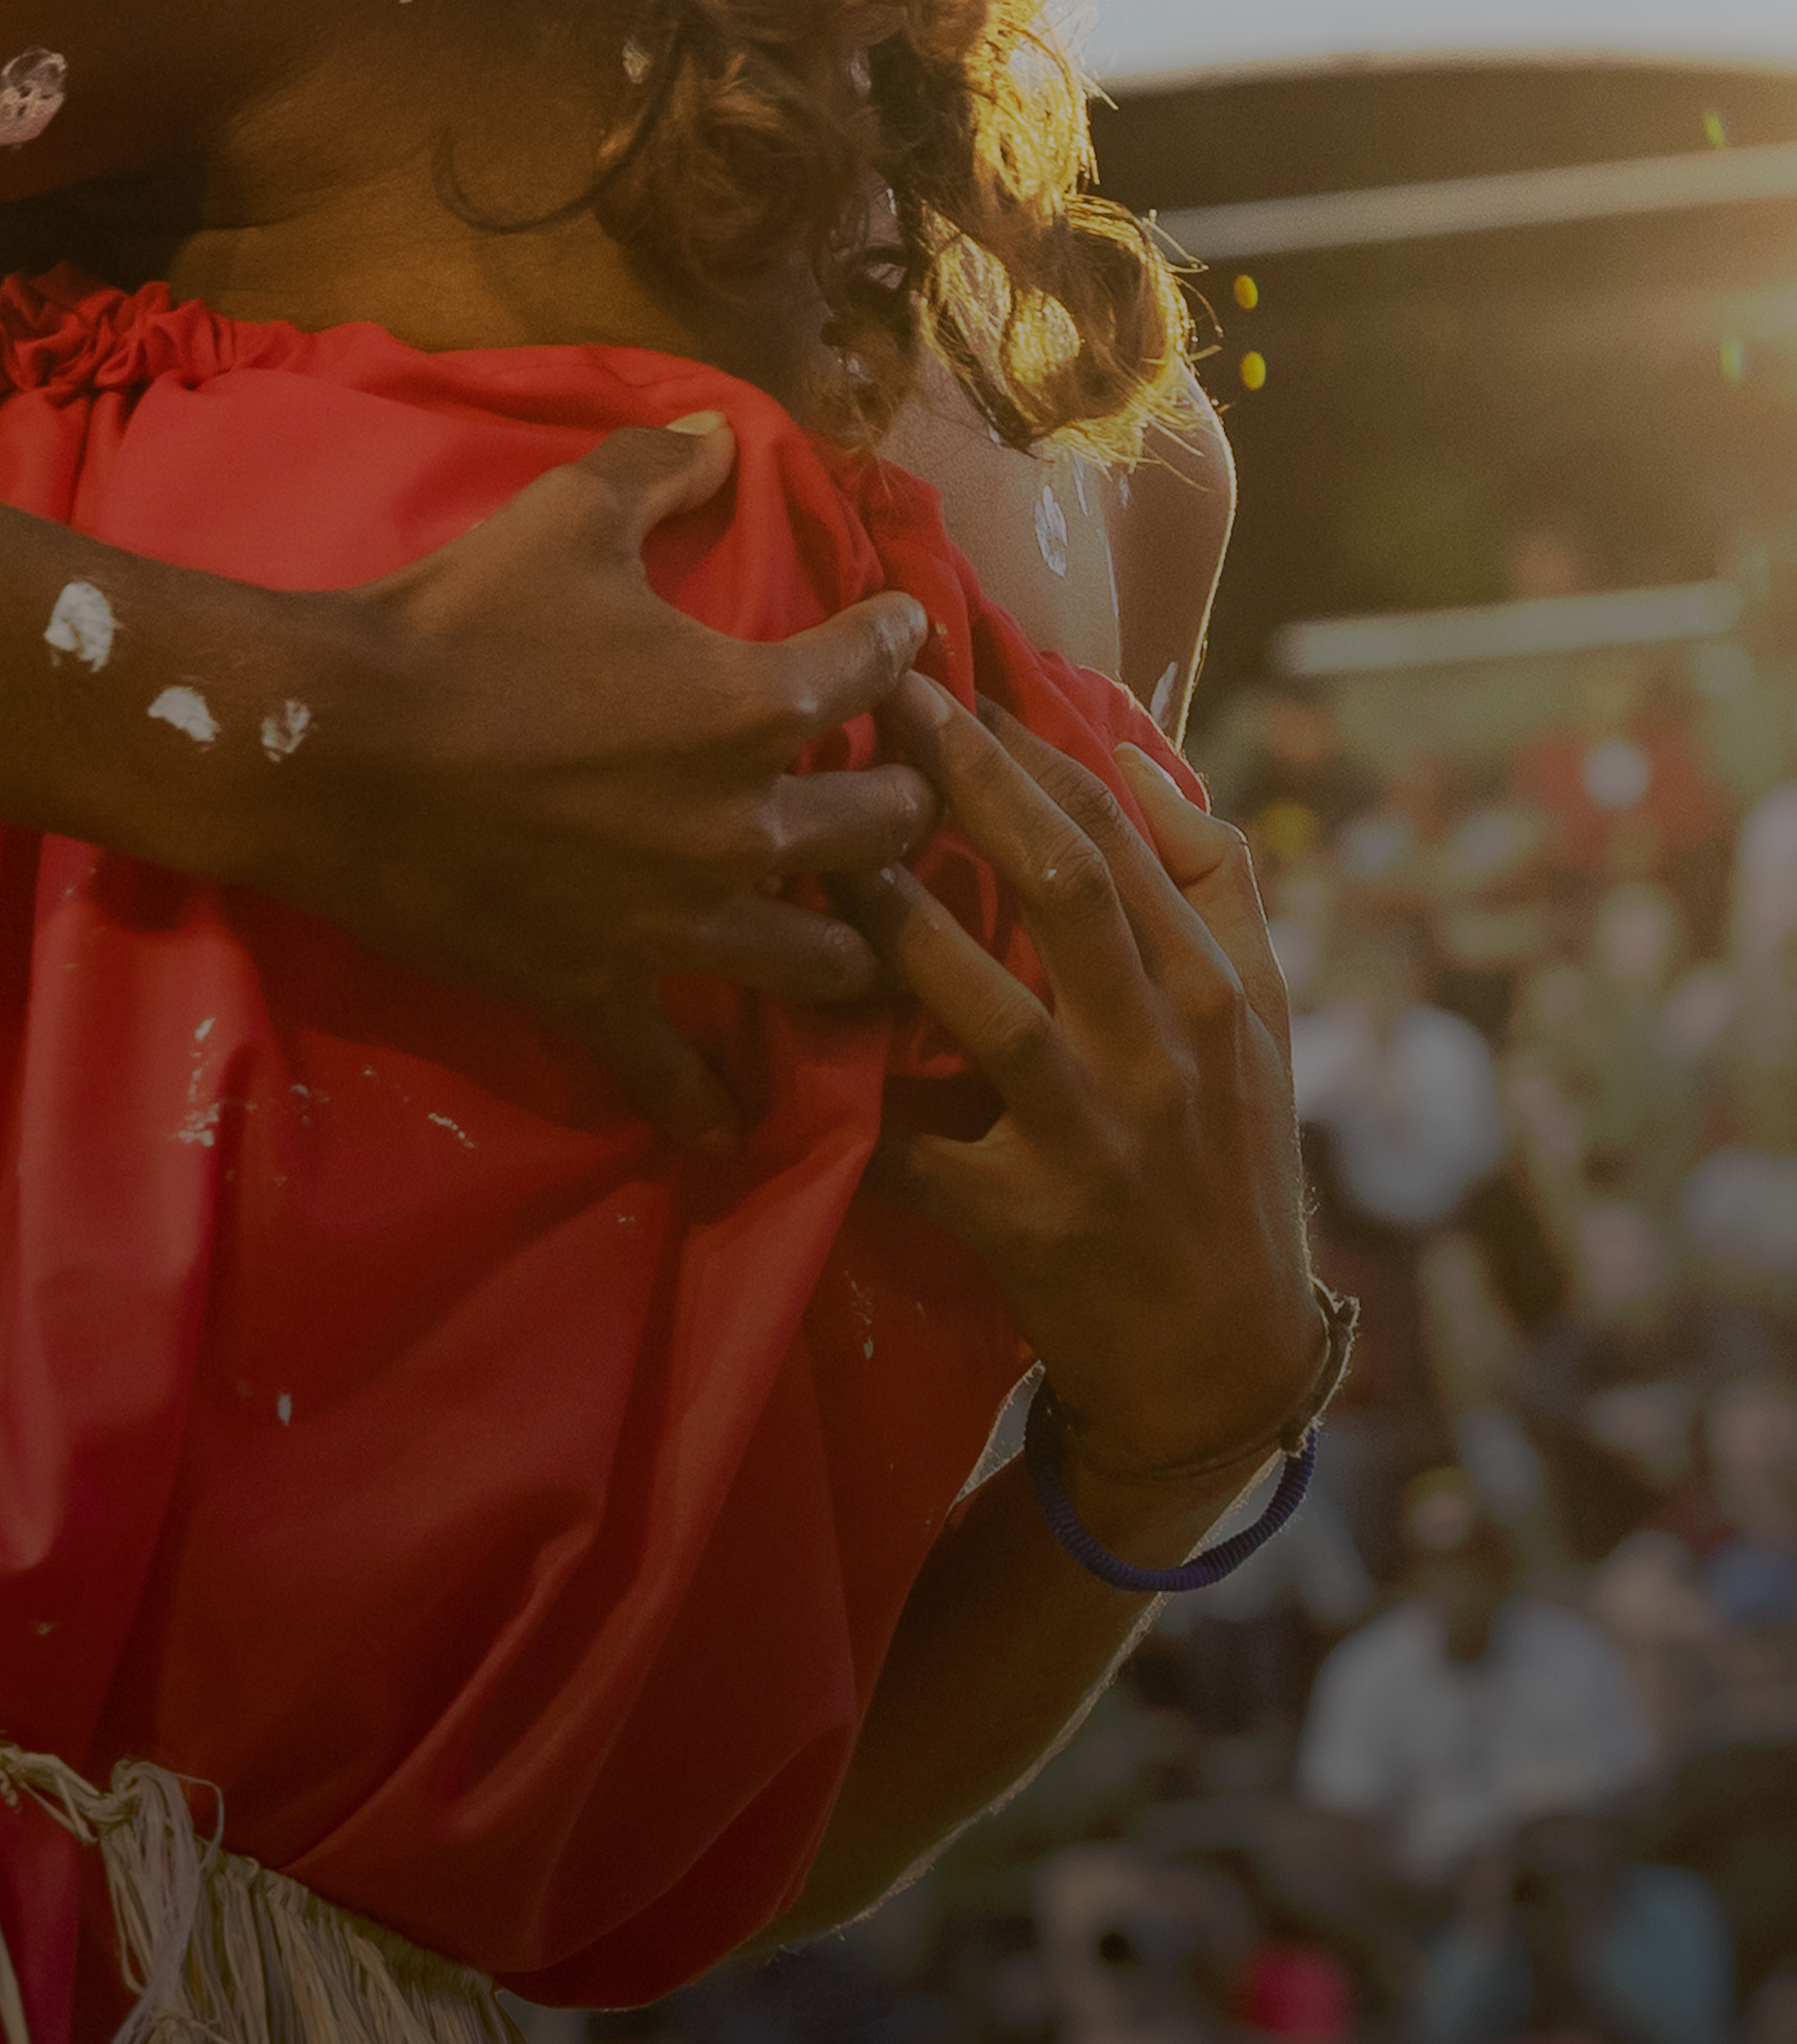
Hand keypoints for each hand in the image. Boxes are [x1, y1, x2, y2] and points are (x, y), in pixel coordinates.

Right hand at [258, 412, 938, 1138]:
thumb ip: (657, 469)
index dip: (901, 642)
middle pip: (887, 832)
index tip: (904, 633)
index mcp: (751, 703)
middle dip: (907, 805)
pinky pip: (672, 1071)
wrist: (328, 746)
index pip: (876, 670)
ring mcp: (678, 924)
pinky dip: (705, 1101)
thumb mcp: (564, 516)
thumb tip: (724, 430)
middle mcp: (742, 826)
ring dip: (859, 950)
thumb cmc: (455, 620)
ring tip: (867, 943)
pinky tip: (731, 1126)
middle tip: (899, 793)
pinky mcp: (598, 989)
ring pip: (826, 963)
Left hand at [850, 678, 1318, 1518]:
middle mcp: (1169, 1050)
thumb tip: (1139, 751)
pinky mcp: (1036, 1228)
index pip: (1119, 837)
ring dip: (907, 927)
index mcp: (1216, 986)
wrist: (1222, 1362)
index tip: (946, 682)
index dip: (1030, 750)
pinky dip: (863, 1113)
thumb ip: (1213, 881)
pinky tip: (786, 1059)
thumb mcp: (1257, 1021)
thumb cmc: (1224, 1162)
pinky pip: (928, 1159)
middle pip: (1066, 888)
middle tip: (878, 707)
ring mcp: (1103, 1141)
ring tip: (825, 855)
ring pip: (998, 1011)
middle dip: (969, 788)